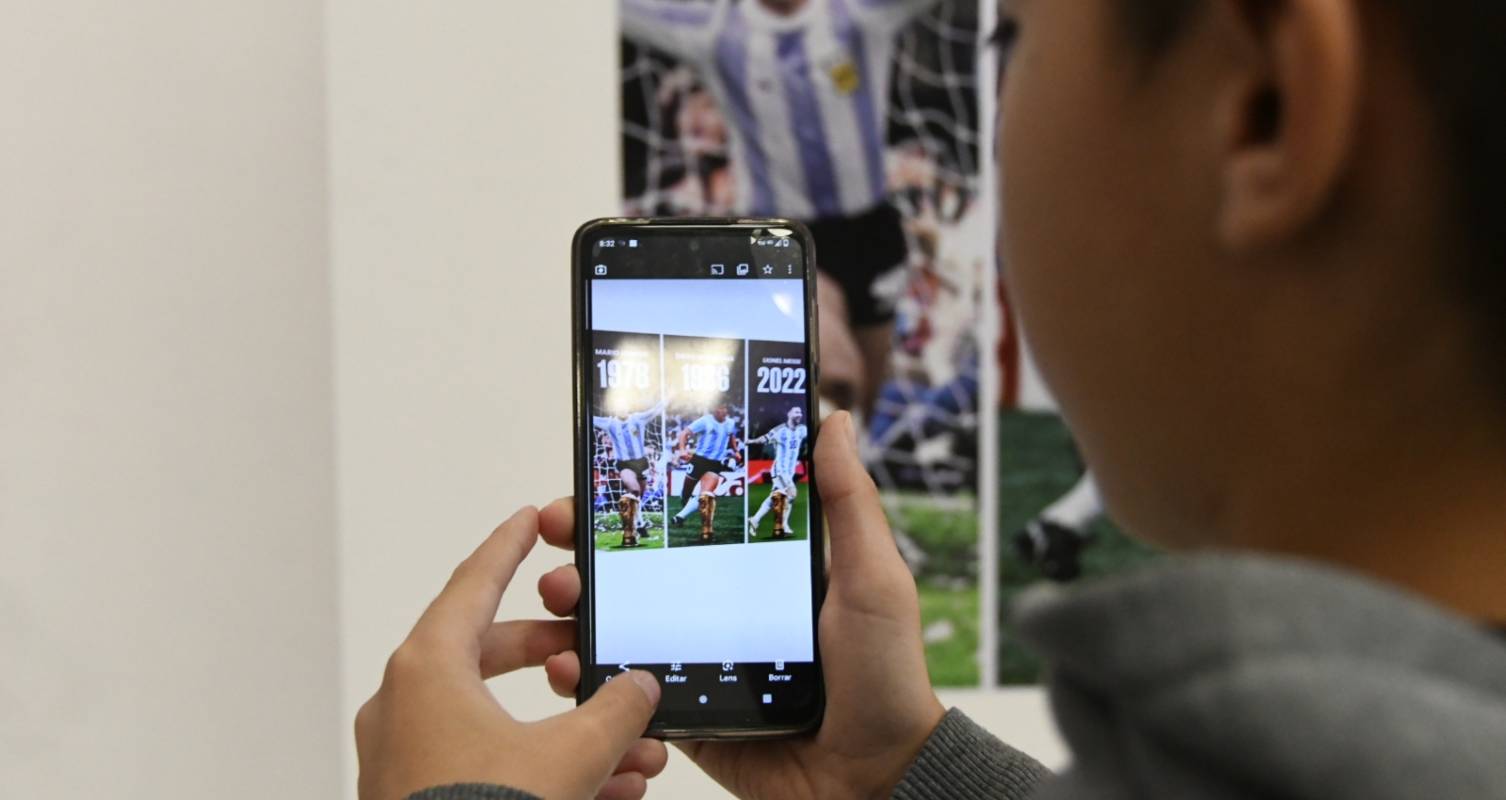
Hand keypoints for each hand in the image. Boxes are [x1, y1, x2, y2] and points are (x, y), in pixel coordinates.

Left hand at [355, 508, 669, 799]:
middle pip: (489, 652)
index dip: (510, 548)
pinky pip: (487, 764)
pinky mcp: (417, 797)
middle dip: (556, 657)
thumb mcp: (573, 755)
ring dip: (566, 730)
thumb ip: (615, 709)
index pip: (475, 582)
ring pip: (498, 720)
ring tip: (628, 753)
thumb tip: (638, 687)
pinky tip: (605, 792)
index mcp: (428, 667)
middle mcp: (405, 703)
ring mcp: (405, 755)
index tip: (528, 522)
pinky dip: (541, 767)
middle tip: (590, 650)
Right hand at [535, 412, 945, 798]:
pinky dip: (588, 679)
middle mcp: (715, 608)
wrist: (875, 777)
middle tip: (559, 540)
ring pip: (615, 627)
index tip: (590, 482)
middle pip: (632, 569)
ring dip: (572, 612)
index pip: (681, 521)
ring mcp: (694, 662)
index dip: (630, 500)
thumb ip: (847, 502)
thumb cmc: (884, 676)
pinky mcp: (683, 715)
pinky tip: (569, 667)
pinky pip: (624, 695)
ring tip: (557, 604)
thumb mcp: (871, 577)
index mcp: (753, 570)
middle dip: (582, 551)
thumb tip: (835, 420)